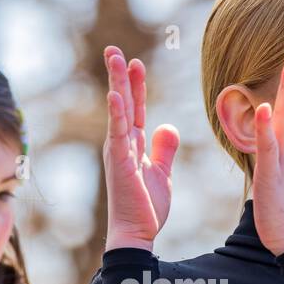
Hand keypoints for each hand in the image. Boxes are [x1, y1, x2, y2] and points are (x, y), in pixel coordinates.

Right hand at [102, 45, 179, 251]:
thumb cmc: (146, 208)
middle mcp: (121, 144)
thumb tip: (169, 127)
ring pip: (118, 110)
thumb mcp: (161, 173)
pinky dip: (116, 112)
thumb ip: (164, 149)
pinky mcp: (119, 163)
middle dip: (119, 75)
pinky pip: (118, 132)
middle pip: (122, 102)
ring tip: (114, 57)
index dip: (136, 86)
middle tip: (114, 50)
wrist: (137, 233)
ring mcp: (118, 152)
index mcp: (132, 145)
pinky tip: (116, 93)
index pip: (134, 109)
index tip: (135, 63)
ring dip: (117, 83)